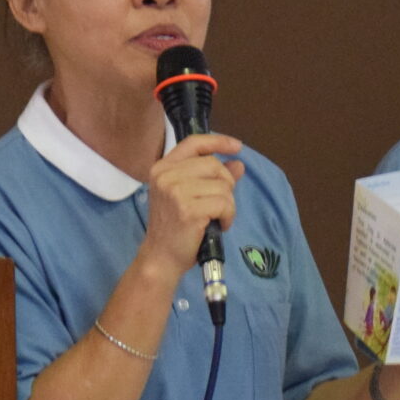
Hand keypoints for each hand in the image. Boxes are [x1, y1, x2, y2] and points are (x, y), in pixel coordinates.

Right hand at [140, 133, 243, 274]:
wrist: (161, 257)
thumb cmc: (176, 228)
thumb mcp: (189, 197)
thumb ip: (212, 178)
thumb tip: (238, 164)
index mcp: (162, 168)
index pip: (193, 143)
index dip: (217, 141)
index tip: (236, 147)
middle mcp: (166, 176)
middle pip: (213, 164)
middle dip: (226, 184)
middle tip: (221, 204)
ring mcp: (175, 191)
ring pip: (222, 185)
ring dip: (228, 204)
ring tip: (217, 218)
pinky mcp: (188, 209)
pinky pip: (224, 203)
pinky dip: (228, 216)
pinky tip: (219, 225)